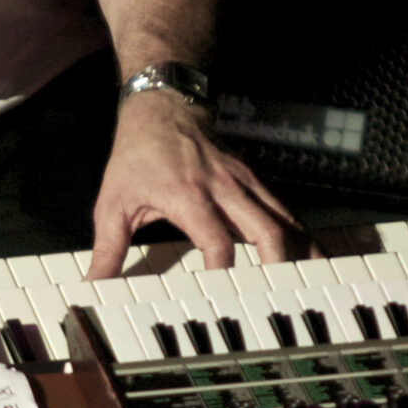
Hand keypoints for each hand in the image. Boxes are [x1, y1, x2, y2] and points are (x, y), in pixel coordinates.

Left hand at [86, 90, 317, 279]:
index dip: (223, 272)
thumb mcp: (113, 201)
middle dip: (277, 268)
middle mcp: (224, 189)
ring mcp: (244, 184)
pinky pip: (286, 212)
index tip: (224, 300)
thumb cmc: (138, 153)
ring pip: (285, 221)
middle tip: (281, 301)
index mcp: (189, 195)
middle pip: (266, 231)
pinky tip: (314, 259)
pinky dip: (301, 237)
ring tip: (313, 287)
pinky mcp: (254, 183)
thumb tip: (93, 285)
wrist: (162, 106)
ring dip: (299, 255)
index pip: (216, 242)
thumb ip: (108, 248)